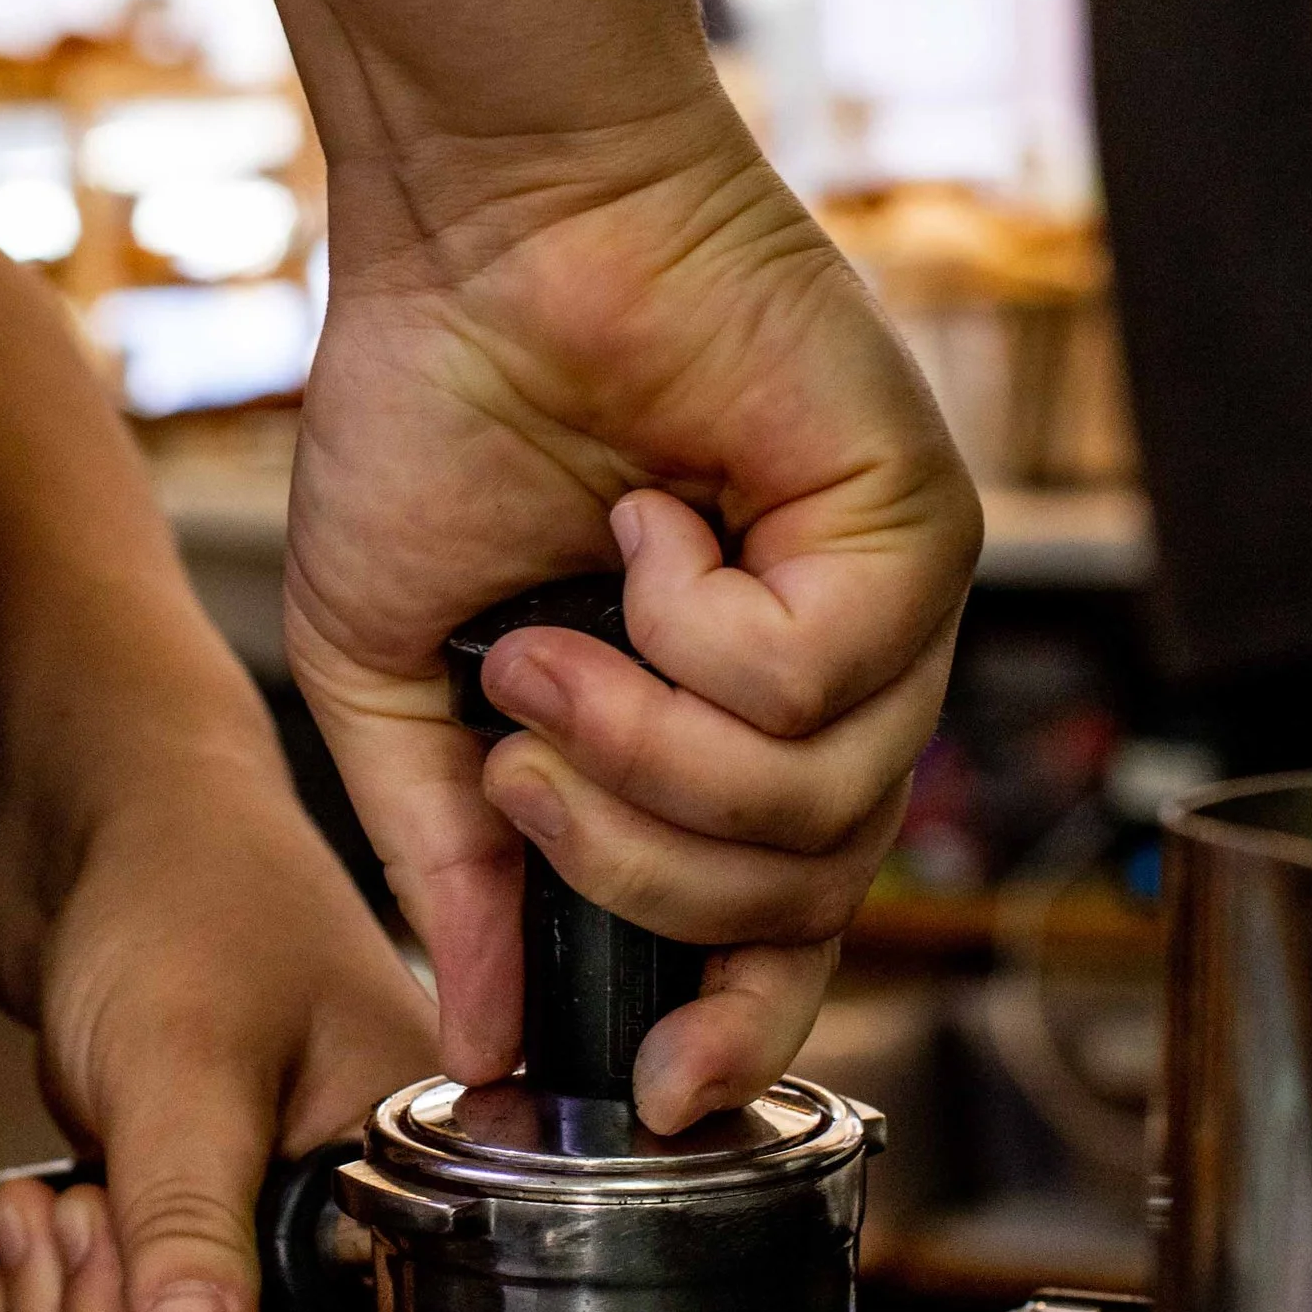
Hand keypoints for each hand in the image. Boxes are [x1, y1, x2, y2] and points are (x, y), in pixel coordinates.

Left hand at [0, 754, 452, 1311]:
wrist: (127, 860)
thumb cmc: (194, 905)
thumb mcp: (186, 1054)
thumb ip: (195, 1209)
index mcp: (428, 1207)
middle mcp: (369, 1267)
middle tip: (66, 1223)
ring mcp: (281, 1286)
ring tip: (30, 1220)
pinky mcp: (204, 1285)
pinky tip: (13, 1256)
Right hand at [286, 104, 978, 1129]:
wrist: (480, 223)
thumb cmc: (432, 403)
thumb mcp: (397, 671)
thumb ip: (449, 855)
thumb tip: (482, 1030)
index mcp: (715, 720)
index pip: (777, 927)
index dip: (729, 1024)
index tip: (652, 1088)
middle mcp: (825, 677)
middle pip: (793, 898)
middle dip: (625, 863)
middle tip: (519, 756)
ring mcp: (884, 606)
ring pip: (814, 812)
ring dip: (643, 752)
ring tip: (558, 640)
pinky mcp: (914, 527)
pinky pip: (815, 685)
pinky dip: (693, 632)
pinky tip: (649, 529)